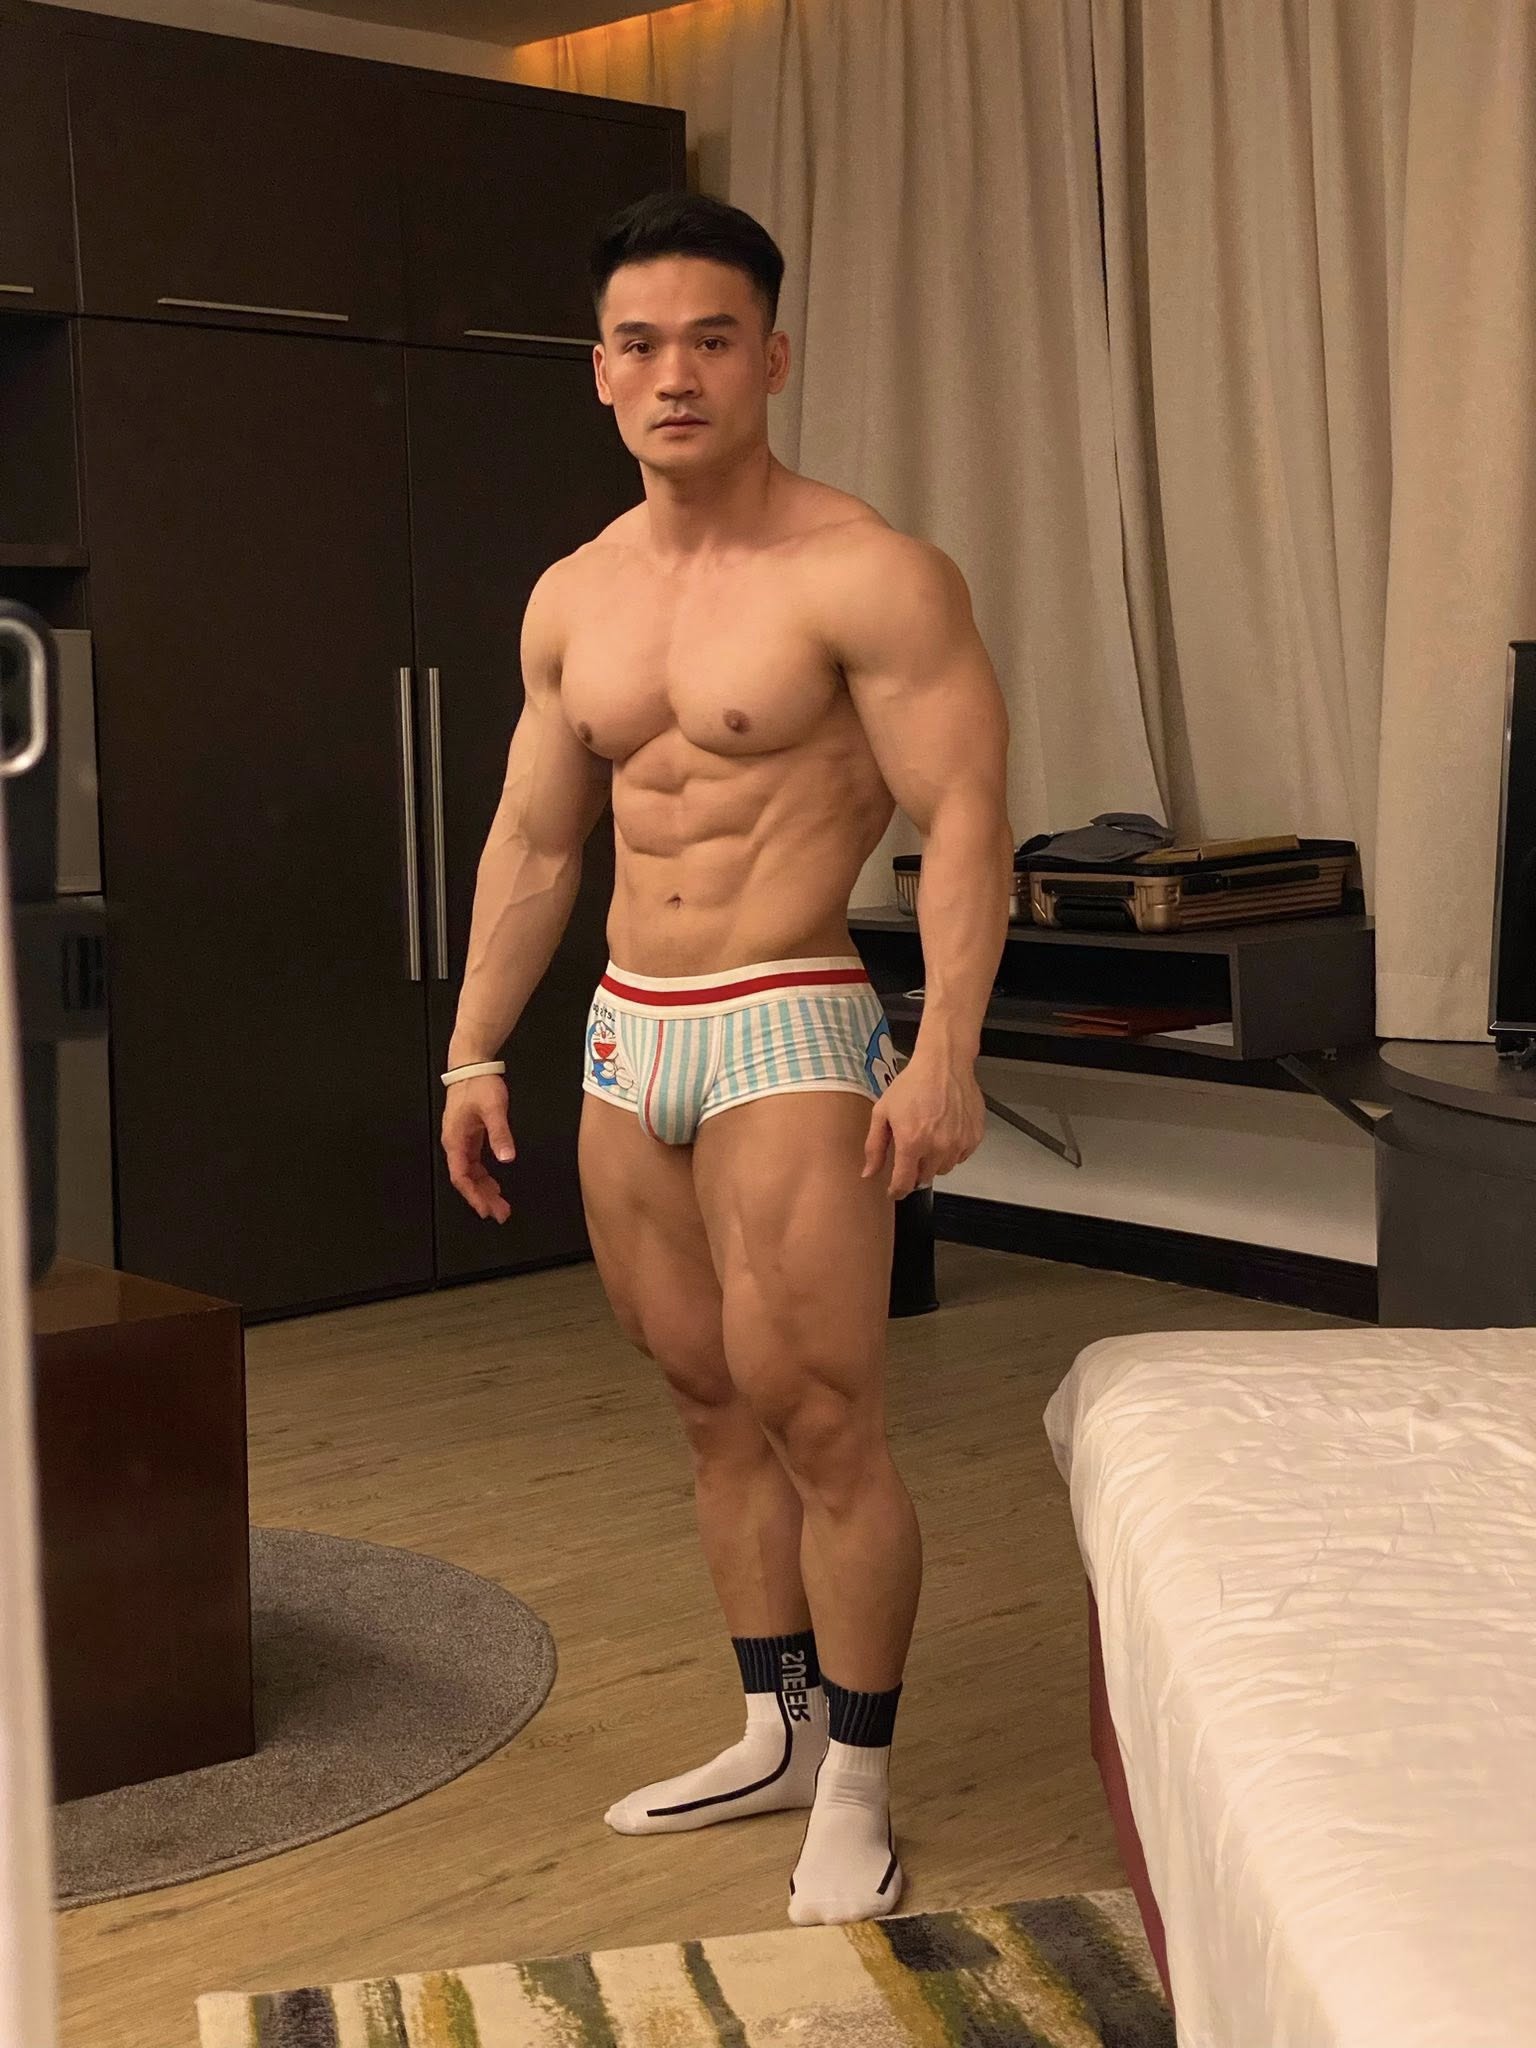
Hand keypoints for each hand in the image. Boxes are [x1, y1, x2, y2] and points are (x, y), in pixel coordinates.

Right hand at [441, 1074, 515, 1223]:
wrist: (471, 1065)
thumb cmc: (478, 1084)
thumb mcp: (493, 1108)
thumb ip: (500, 1133)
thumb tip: (506, 1156)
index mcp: (455, 1140)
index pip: (461, 1176)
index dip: (473, 1195)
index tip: (486, 1209)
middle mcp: (455, 1143)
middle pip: (466, 1179)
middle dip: (482, 1198)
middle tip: (499, 1213)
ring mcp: (461, 1140)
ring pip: (470, 1173)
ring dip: (484, 1189)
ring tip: (500, 1204)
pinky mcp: (468, 1136)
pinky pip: (474, 1163)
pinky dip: (484, 1176)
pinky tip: (495, 1184)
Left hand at [862, 1053, 985, 1199]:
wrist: (944, 1064)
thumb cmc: (913, 1084)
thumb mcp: (882, 1112)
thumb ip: (875, 1146)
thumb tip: (869, 1172)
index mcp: (912, 1143)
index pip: (904, 1183)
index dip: (896, 1191)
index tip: (894, 1191)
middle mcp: (937, 1147)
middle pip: (924, 1178)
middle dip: (914, 1170)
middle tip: (912, 1148)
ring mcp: (958, 1143)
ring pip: (943, 1169)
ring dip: (934, 1161)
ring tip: (929, 1136)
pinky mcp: (973, 1137)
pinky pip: (960, 1157)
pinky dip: (952, 1150)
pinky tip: (945, 1131)